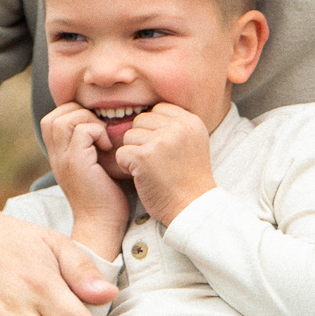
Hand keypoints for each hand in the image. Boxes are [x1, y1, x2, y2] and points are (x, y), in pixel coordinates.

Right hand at [41, 102, 131, 255]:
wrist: (102, 224)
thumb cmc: (107, 197)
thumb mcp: (97, 166)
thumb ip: (95, 146)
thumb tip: (115, 123)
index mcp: (59, 155)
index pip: (54, 118)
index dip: (76, 114)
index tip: (97, 128)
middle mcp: (56, 155)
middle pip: (55, 115)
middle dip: (81, 113)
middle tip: (100, 130)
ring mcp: (63, 159)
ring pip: (64, 119)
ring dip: (89, 121)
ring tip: (104, 138)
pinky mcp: (76, 163)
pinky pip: (82, 130)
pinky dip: (98, 132)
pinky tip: (109, 148)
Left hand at [113, 102, 216, 225]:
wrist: (192, 206)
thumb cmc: (189, 179)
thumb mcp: (193, 143)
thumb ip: (175, 126)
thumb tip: (145, 115)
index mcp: (190, 121)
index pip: (158, 109)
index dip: (153, 129)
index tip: (161, 149)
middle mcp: (177, 127)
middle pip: (141, 120)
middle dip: (141, 140)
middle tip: (153, 160)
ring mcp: (160, 141)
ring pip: (129, 136)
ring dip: (133, 153)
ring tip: (149, 169)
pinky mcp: (144, 156)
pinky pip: (121, 152)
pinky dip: (126, 166)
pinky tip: (141, 176)